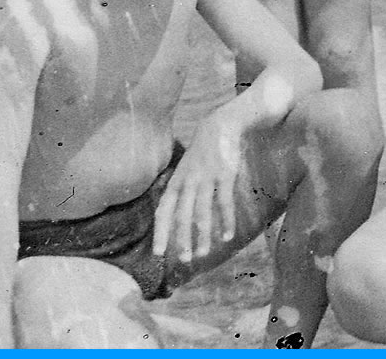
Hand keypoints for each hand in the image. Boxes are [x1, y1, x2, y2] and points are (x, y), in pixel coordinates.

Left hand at [153, 114, 245, 263]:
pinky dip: (226, 221)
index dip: (160, 232)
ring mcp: (206, 179)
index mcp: (176, 183)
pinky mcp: (224, 176)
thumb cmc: (202, 153)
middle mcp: (187, 183)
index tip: (158, 253)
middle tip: (184, 260)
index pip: (163, 211)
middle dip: (181, 239)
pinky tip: (228, 236)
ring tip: (203, 253)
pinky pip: (224, 203)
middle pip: (181, 216)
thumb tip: (172, 215)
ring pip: (201, 213)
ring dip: (202, 236)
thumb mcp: (185, 170)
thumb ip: (179, 190)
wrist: (220, 126)